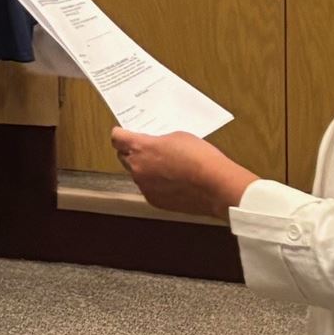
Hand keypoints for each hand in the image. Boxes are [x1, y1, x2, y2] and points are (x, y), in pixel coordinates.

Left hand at [110, 129, 257, 218]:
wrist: (216, 186)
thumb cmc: (200, 158)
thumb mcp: (178, 137)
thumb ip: (158, 141)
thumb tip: (155, 146)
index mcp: (140, 148)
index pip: (117, 138)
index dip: (120, 134)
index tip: (123, 133)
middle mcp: (137, 168)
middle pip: (124, 157)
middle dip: (132, 152)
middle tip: (149, 150)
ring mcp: (144, 186)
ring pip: (137, 174)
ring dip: (145, 169)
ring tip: (166, 167)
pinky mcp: (154, 200)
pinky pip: (148, 188)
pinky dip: (155, 184)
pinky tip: (172, 182)